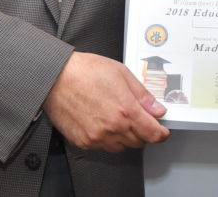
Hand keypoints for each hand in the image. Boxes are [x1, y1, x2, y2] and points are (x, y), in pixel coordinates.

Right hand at [42, 52, 169, 151]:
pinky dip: (107, 138)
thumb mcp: (121, 73)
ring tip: (118, 118)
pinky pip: (103, 147)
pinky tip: (103, 122)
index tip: (162, 130)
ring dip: (126, 137)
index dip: (161, 133)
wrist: (55, 77)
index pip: (153, 134)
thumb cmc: (85, 71)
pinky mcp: (84, 142)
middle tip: (139, 119)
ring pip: (122, 147)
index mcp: (126, 110)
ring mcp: (97, 137)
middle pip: (139, 142)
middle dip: (144, 132)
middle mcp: (113, 128)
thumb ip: (142, 95)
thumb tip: (157, 109)